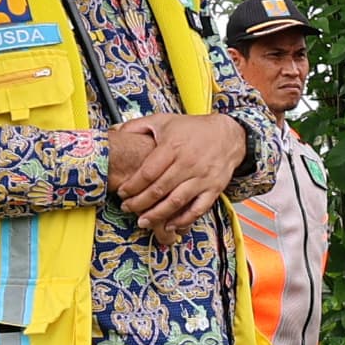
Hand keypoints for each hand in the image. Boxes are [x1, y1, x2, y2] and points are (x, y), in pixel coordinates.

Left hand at [106, 110, 248, 236]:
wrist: (228, 134)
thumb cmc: (194, 129)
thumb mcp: (164, 121)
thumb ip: (138, 126)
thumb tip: (115, 131)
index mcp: (173, 147)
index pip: (147, 172)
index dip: (132, 185)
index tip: (122, 192)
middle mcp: (187, 163)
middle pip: (158, 190)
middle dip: (139, 203)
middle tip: (127, 208)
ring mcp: (202, 178)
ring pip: (175, 202)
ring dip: (157, 215)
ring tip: (143, 221)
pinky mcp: (213, 188)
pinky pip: (198, 209)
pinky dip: (184, 220)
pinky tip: (171, 224)